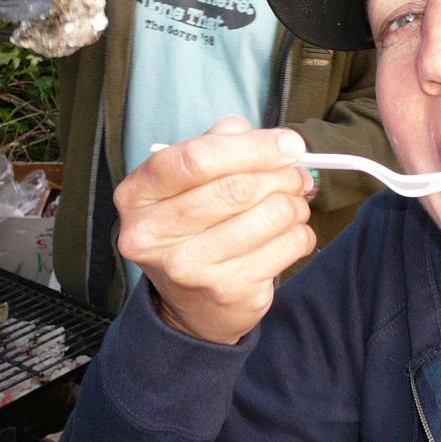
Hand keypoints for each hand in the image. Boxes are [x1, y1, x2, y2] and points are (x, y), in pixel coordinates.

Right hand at [115, 116, 315, 343]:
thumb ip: (220, 145)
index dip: (254, 147)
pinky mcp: (228, 290)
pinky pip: (291, 243)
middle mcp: (153, 234)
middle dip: (283, 175)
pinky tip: (288, 234)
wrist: (191, 304)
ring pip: (273, 214)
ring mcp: (189, 267)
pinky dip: (301, 232)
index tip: (289, 144)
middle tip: (297, 175)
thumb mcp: (191, 181)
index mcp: (138, 194)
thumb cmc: (195, 226)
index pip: (198, 158)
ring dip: (296, 204)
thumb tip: (267, 136)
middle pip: (240, 187)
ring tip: (292, 205)